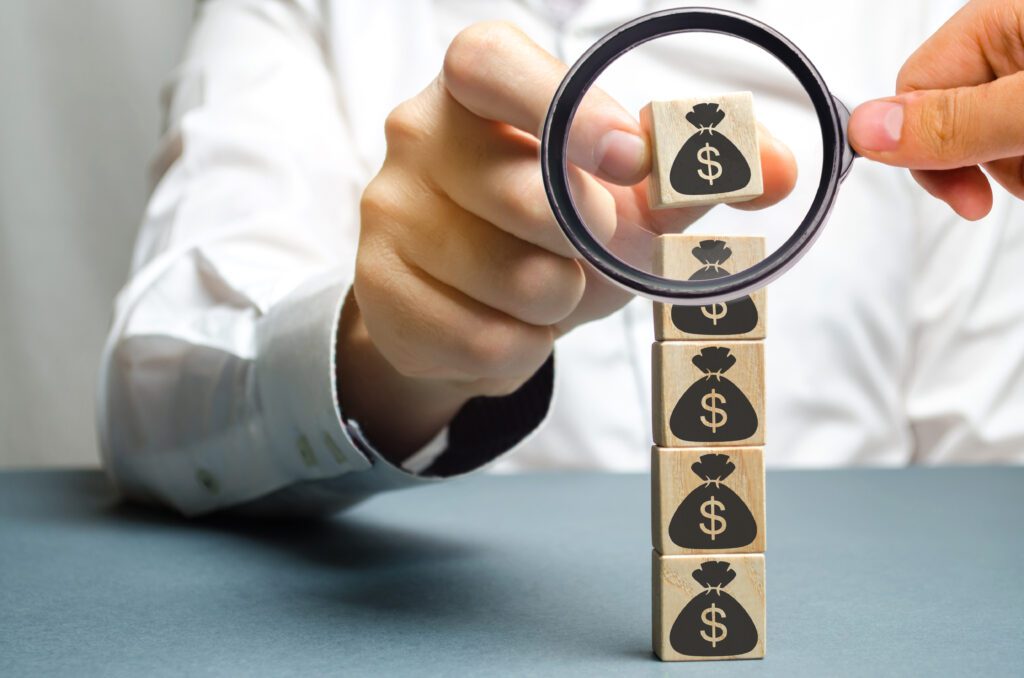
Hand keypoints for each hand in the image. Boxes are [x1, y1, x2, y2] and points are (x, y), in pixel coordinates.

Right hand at [340, 22, 796, 458]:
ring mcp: (388, 212)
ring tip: (545, 288)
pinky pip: (478, 338)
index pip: (489, 63)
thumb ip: (693, 174)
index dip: (559, 107)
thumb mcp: (622, 194)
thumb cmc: (553, 229)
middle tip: (590, 247)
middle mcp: (416, 134)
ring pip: (507, 277)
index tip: (625, 159)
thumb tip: (780, 170)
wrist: (471, 302)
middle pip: (521, 191)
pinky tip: (508, 326)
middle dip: (585, 241)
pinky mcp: (379, 291)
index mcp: (477, 86)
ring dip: (557, 301)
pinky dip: (520, 348)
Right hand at [849, 0, 1023, 219]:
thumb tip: (866, 130)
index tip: (968, 197)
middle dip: (982, 163)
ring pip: (992, 135)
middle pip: (953, 118)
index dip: (931, 151)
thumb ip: (957, 121)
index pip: (914, 91)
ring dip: (1016, 168)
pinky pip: (1020, 137)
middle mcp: (1014, 37)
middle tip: (1023, 176)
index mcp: (995, 18)